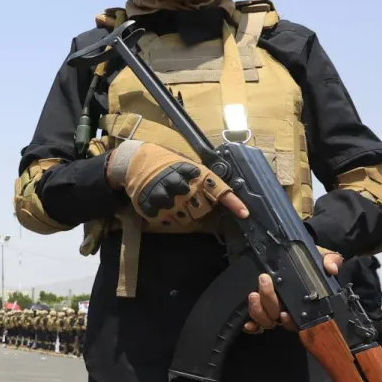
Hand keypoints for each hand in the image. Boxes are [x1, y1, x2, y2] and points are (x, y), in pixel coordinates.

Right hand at [106, 141, 246, 229]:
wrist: (137, 161)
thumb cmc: (166, 162)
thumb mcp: (186, 164)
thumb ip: (202, 178)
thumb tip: (221, 195)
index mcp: (195, 173)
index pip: (219, 189)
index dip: (233, 203)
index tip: (245, 214)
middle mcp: (183, 186)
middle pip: (203, 210)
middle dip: (199, 209)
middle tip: (189, 200)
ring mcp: (167, 197)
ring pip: (185, 218)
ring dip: (182, 213)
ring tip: (174, 202)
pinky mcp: (153, 206)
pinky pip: (167, 220)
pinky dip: (166, 216)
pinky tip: (161, 205)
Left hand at [244, 250, 343, 333]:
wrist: (294, 255)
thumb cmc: (309, 261)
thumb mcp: (321, 256)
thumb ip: (329, 260)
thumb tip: (331, 268)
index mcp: (301, 303)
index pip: (297, 321)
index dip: (291, 322)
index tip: (285, 314)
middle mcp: (286, 310)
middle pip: (276, 317)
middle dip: (269, 301)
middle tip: (264, 280)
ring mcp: (272, 311)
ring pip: (264, 321)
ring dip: (257, 310)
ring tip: (253, 294)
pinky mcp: (260, 308)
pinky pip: (256, 325)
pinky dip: (251, 326)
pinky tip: (247, 323)